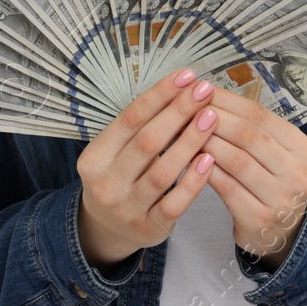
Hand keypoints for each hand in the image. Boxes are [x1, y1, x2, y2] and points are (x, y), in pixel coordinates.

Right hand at [75, 68, 218, 268]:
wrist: (109, 229)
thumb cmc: (120, 177)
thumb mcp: (115, 152)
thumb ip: (140, 127)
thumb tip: (181, 88)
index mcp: (95, 157)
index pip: (130, 118)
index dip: (160, 95)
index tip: (186, 76)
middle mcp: (107, 183)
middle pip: (147, 141)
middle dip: (178, 112)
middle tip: (204, 91)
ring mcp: (128, 208)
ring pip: (163, 172)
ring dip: (190, 141)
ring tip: (211, 117)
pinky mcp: (150, 228)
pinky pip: (175, 202)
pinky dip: (193, 180)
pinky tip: (210, 159)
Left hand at [200, 86, 306, 271]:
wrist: (282, 233)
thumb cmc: (270, 184)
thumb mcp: (275, 155)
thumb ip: (251, 129)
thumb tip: (209, 96)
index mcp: (303, 149)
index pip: (261, 116)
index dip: (229, 101)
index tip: (202, 90)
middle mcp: (297, 173)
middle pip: (250, 136)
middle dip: (215, 118)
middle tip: (187, 107)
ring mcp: (280, 199)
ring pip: (237, 161)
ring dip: (207, 142)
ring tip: (184, 130)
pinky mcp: (259, 219)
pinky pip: (227, 188)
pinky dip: (206, 170)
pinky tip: (190, 159)